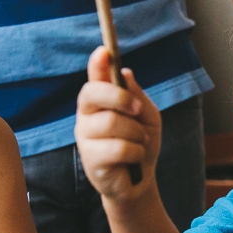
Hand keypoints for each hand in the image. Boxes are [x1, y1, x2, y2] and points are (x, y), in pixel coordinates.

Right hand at [75, 46, 160, 200]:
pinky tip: (133, 158)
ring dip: (136, 133)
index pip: (93, 78)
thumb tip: (124, 73)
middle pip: (94, 93)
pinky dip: (136, 152)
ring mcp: (85, 137)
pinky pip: (119, 148)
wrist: (139, 180)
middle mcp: (86, 116)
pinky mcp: (90, 160)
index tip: (104, 52)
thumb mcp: (147, 116)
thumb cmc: (140, 143)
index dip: (97, 64)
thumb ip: (137, 96)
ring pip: (112, 122)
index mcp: (99, 101)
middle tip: (137, 110)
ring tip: (138, 142)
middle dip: (120, 97)